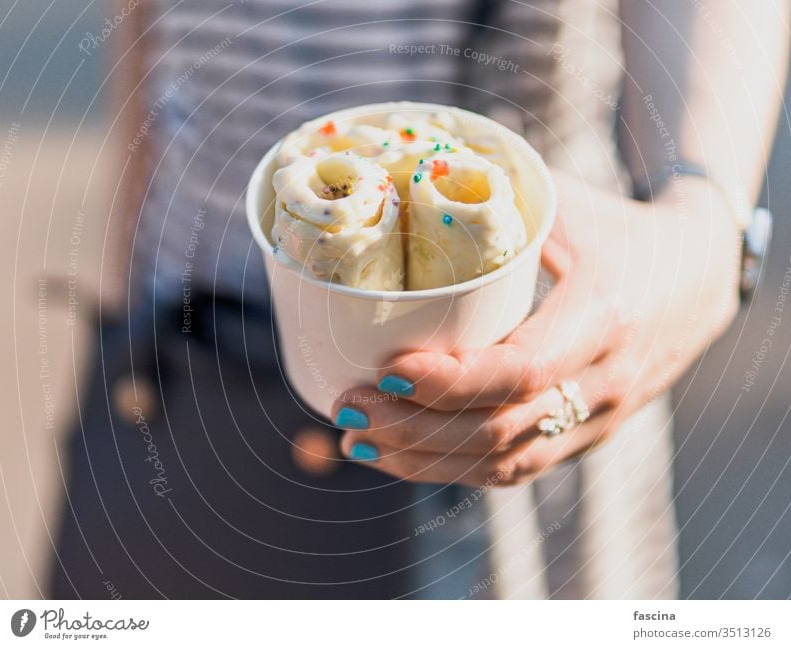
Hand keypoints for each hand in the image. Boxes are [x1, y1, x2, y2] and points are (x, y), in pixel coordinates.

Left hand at [332, 169, 741, 485]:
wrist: (697, 278)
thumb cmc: (621, 232)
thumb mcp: (568, 207)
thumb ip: (498, 201)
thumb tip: (407, 179)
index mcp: (604, 317)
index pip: (522, 370)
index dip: (448, 380)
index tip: (383, 368)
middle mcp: (604, 382)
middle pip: (499, 430)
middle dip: (413, 428)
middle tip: (348, 408)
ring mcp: (597, 419)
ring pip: (502, 463)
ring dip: (422, 460)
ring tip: (357, 440)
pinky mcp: (584, 437)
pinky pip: (515, 469)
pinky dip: (453, 470)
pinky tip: (403, 456)